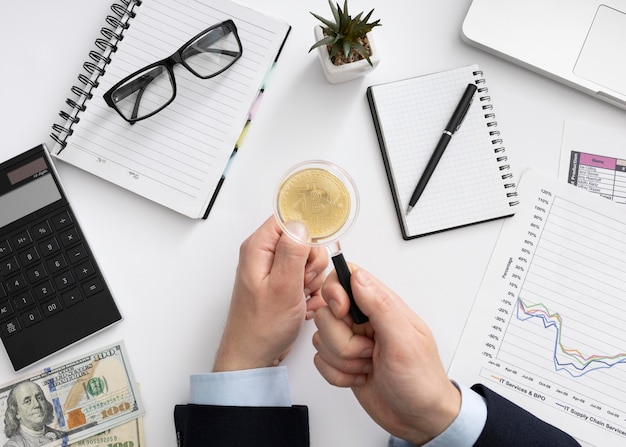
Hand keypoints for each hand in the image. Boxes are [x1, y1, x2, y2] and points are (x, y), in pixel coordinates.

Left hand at [213, 216, 327, 371]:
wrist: (253, 356)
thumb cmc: (260, 327)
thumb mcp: (283, 286)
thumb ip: (293, 252)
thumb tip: (301, 225)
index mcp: (258, 248)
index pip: (288, 220)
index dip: (306, 234)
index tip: (310, 255)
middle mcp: (265, 255)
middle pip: (303, 240)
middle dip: (311, 262)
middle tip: (302, 282)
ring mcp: (274, 271)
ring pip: (308, 261)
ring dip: (312, 280)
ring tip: (300, 297)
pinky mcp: (282, 285)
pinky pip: (307, 278)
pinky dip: (309, 292)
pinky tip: (301, 305)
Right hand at [312, 265, 460, 444]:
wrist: (419, 419)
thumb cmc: (421, 381)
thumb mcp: (404, 341)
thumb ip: (380, 305)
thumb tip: (357, 277)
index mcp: (382, 305)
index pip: (346, 277)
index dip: (334, 291)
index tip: (343, 313)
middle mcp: (364, 320)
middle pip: (327, 312)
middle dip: (343, 340)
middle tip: (369, 350)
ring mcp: (352, 340)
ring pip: (321, 338)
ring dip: (343, 360)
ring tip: (368, 365)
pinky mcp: (342, 361)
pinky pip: (320, 360)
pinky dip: (338, 375)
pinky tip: (360, 377)